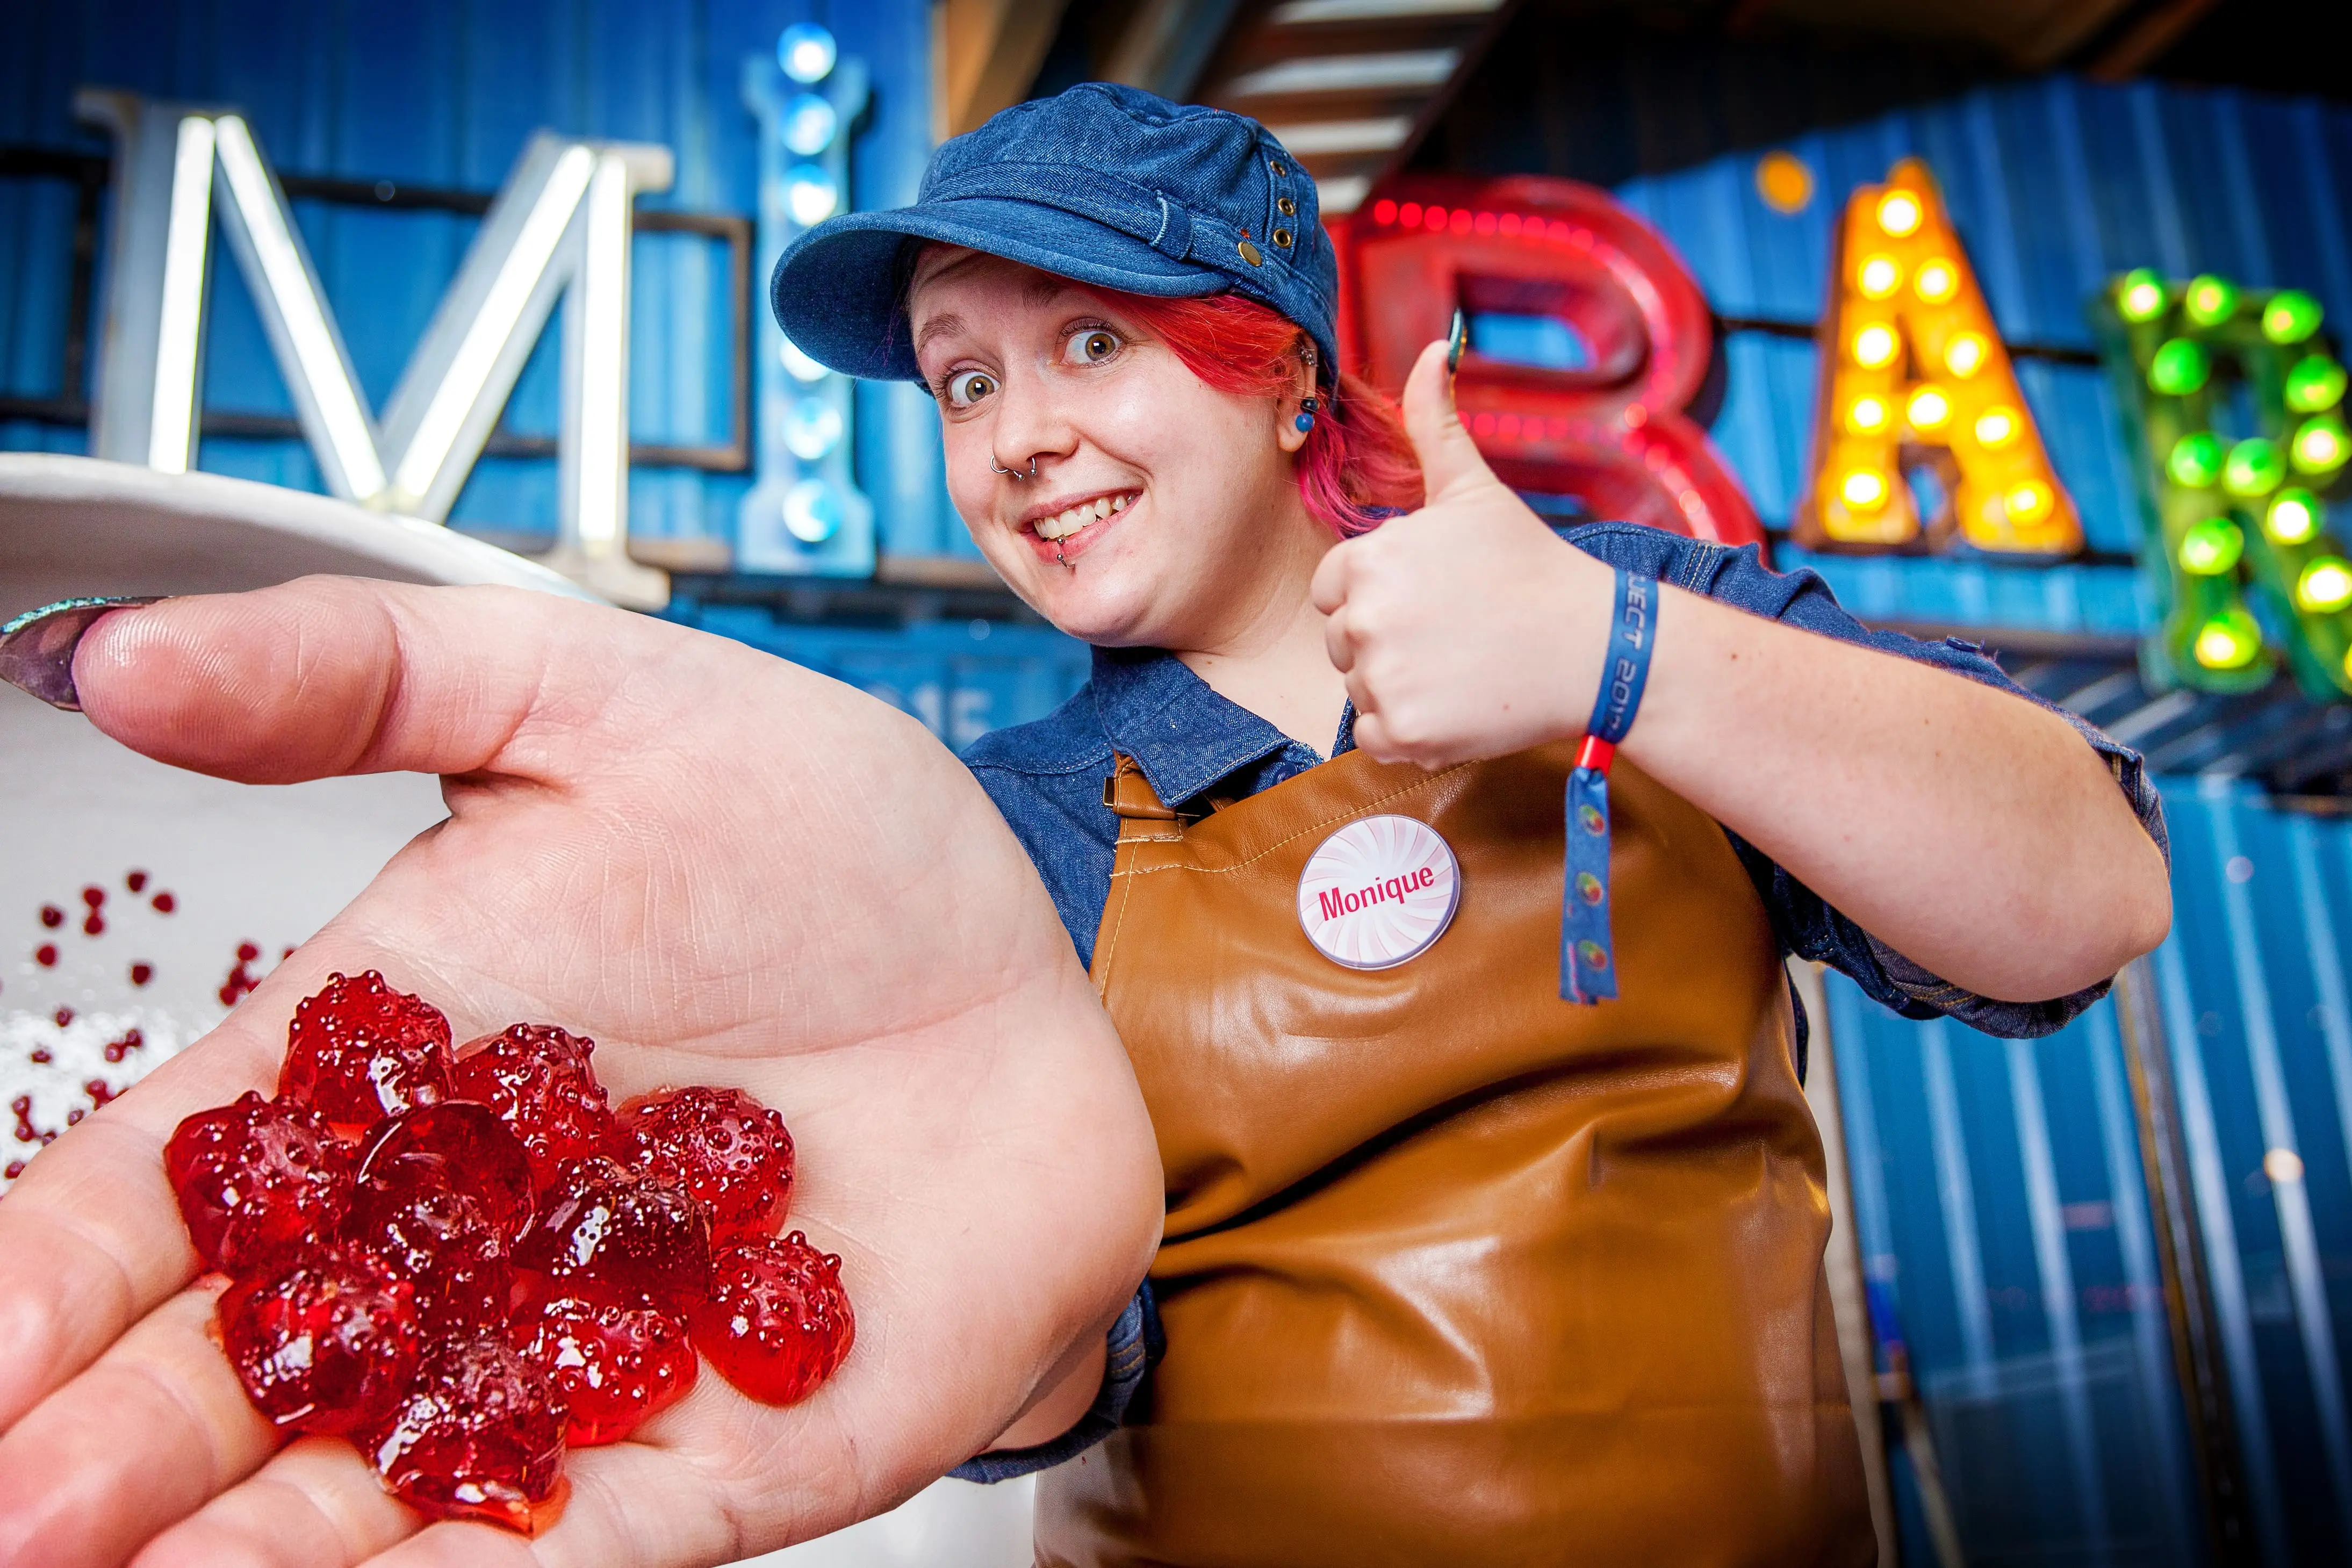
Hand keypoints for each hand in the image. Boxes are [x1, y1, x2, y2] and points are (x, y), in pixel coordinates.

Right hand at [0, 580, 1161, 1567]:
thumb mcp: (592, 703)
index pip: (176, 1185)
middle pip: (256, 1360)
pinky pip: (595, 1535)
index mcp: (389, 1073)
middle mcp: (461, 1240)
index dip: (55, 1269)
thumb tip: (122, 658)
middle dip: (124, 1442)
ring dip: (263, 1540)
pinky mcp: (732, 1443)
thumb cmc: (823, 834)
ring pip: (392, 1478)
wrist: (1030, 953)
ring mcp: (589, 1356)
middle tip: (21, 1512)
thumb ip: (363, 679)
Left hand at [1311, 338, 1613, 768]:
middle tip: (1454, 633)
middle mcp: (1365, 620)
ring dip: (1399, 686)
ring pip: (1359, 690)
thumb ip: (1434, 423)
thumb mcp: (1474, 489)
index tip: (1432, 598)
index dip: (1379, 595)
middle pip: (1343, 642)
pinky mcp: (1403, 734)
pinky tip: (1457, 704)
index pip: (1333, 590)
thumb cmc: (1530, 564)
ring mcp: (1382, 680)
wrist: (1592, 645)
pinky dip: (1409, 731)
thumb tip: (1431, 348)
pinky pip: (1374, 738)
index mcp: (1368, 560)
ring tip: (1461, 666)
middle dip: (1388, 641)